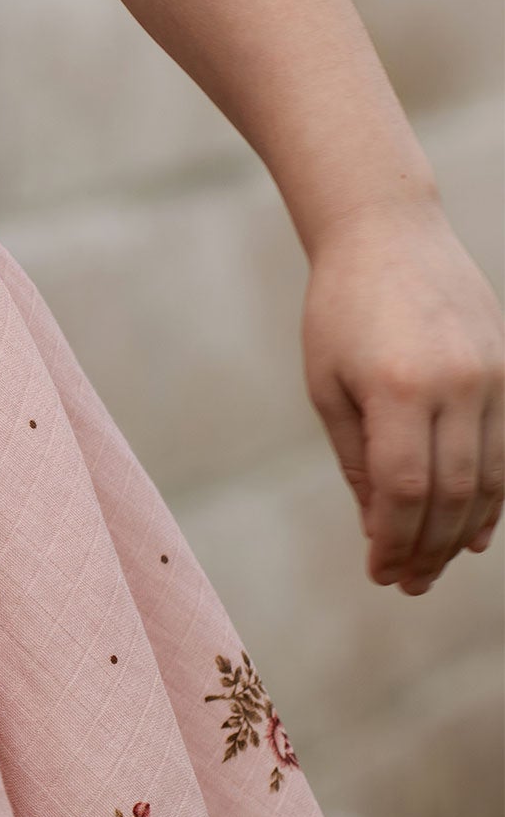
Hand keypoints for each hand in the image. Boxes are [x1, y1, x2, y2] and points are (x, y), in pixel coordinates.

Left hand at [302, 197, 504, 592]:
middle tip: (409, 584)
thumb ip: (357, 457)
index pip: (405, 491)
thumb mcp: (328, 383)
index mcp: (398, 387)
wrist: (389, 232)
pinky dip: (494, 496)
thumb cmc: (341, 309)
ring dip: (463, 532)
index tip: (380, 574)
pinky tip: (475, 530)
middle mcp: (455, 384)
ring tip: (437, 567)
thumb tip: (381, 528)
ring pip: (490, 479)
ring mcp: (492, 376)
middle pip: (453, 494)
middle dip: (430, 549)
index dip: (396, 542)